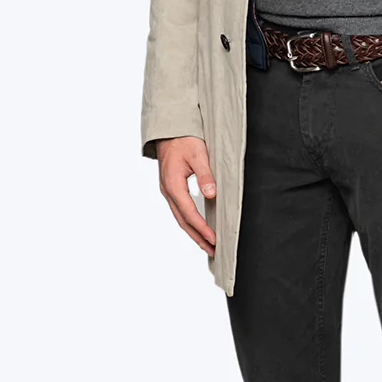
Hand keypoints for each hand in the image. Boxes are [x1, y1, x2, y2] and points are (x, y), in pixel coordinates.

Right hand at [156, 136, 216, 254]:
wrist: (169, 129)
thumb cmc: (183, 139)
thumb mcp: (198, 154)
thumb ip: (205, 174)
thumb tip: (211, 194)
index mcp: (173, 184)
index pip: (189, 213)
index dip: (202, 228)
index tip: (214, 239)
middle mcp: (168, 191)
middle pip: (183, 221)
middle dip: (198, 238)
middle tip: (213, 251)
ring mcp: (168, 191)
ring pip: (180, 218)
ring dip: (194, 233)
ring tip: (208, 245)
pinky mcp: (171, 189)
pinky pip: (180, 210)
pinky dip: (189, 222)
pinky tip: (198, 228)